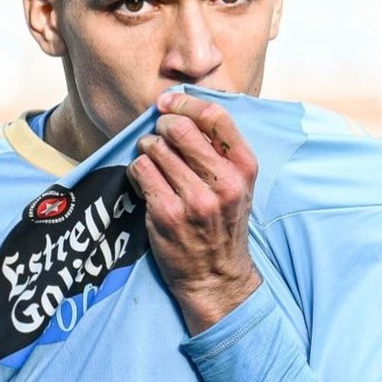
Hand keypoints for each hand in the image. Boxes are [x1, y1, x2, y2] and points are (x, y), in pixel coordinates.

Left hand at [127, 92, 261, 334]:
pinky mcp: (167, 214)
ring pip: (155, 148)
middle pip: (179, 129)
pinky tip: (146, 181)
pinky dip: (137, 170)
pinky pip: (140, 170)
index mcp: (244, 168)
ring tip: (154, 164)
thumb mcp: (238, 185)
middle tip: (158, 136)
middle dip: (161, 126)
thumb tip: (180, 109)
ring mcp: (195, 200)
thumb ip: (219, 150)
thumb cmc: (223, 225)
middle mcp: (224, 183)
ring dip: (147, 150)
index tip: (167, 104)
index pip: (215, 117)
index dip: (185, 103)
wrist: (217, 277)